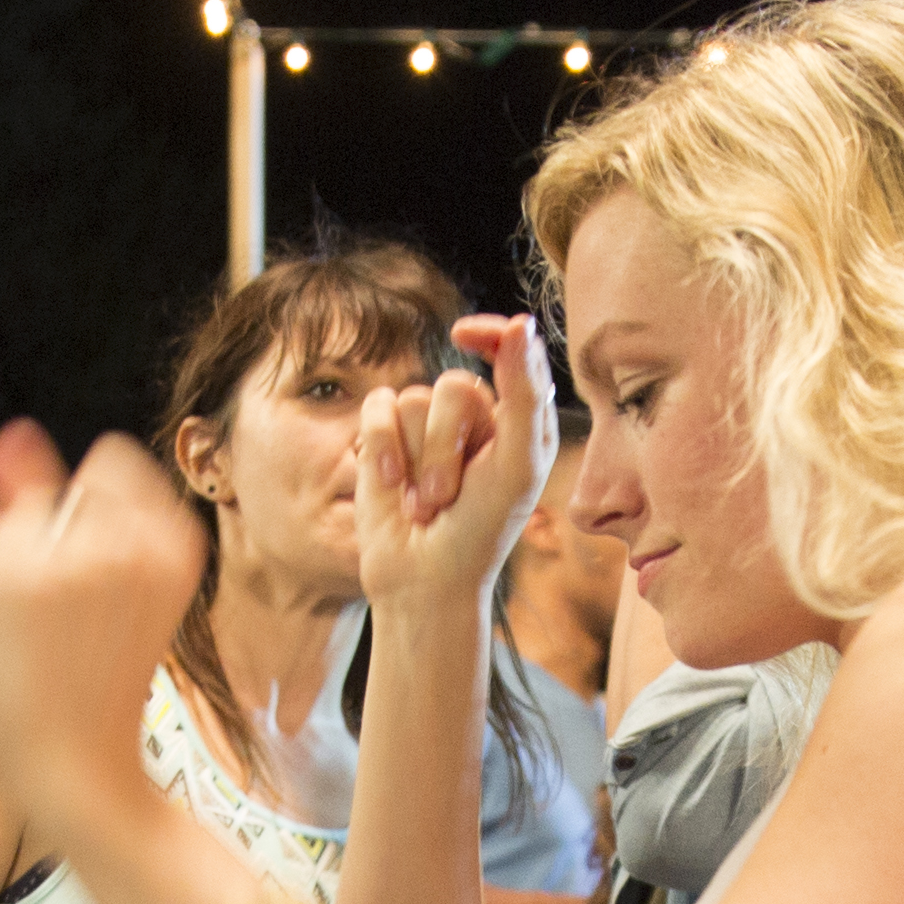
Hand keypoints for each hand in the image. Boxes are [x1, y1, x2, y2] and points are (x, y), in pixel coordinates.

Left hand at [0, 427, 214, 865]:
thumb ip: (58, 508)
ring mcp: (82, 553)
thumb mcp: (101, 593)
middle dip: (30, 537)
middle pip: (56, 488)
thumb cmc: (88, 695)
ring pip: (10, 508)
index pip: (108, 470)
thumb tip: (13, 432)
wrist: (77, 778)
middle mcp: (140, 538)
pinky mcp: (22, 576)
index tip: (65, 583)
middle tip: (23, 612)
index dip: (76, 520)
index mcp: (178, 543)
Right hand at [355, 317, 554, 619]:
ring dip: (418, 459)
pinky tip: (393, 487)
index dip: (489, 335)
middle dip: (446, 444)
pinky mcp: (384, 437)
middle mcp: (473, 416)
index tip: (466, 333)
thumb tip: (520, 323)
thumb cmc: (481, 531)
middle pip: (454, 385)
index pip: (508, 352)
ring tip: (427, 503)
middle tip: (450, 495)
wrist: (425, 580)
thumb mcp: (517, 465)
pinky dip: (383, 449)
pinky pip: (378, 406)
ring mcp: (425, 425)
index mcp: (517, 419)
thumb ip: (525, 395)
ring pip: (414, 398)